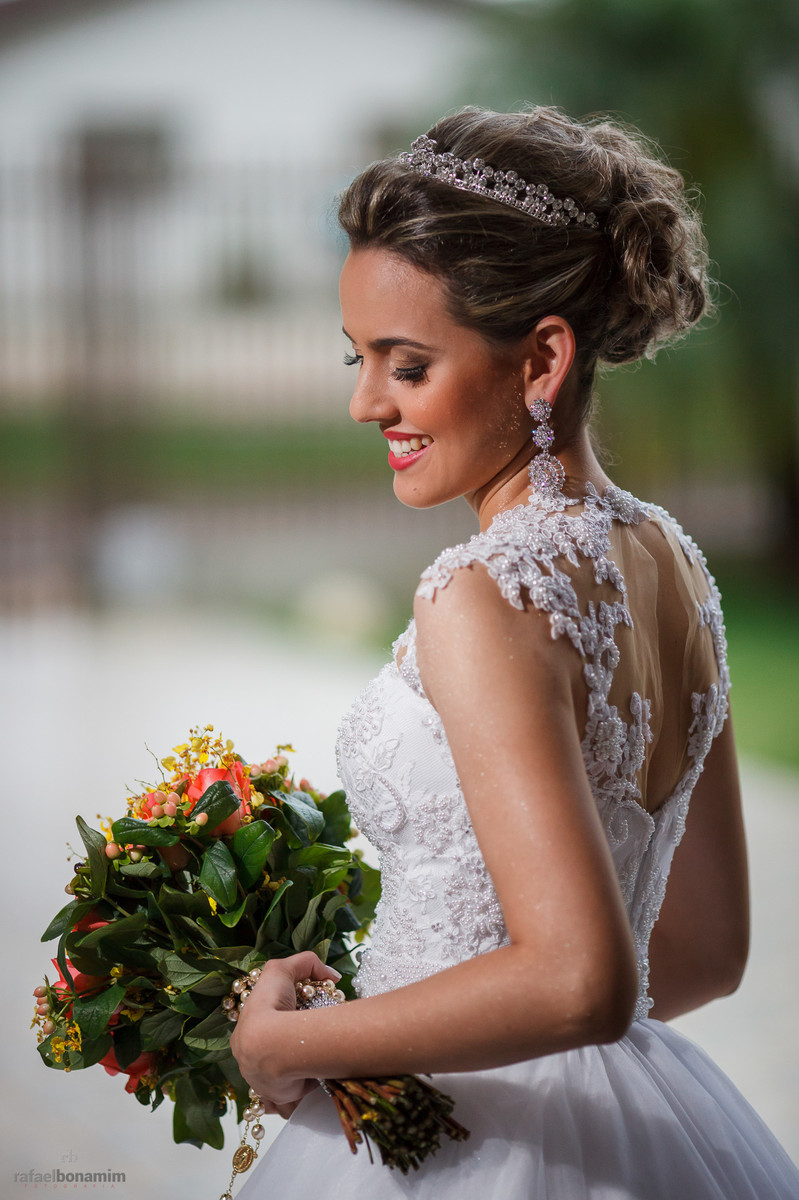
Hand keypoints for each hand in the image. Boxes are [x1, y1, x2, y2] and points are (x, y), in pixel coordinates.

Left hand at [230, 952, 340, 1117]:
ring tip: (316, 1070)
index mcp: (246, 1034)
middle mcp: (251, 1062)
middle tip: (312, 1049)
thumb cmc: (271, 1006)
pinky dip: (300, 1100)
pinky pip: (290, 1104)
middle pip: (270, 1061)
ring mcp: (265, 1084)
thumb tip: (331, 975)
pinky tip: (312, 1092)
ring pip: (281, 1083)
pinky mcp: (281, 1100)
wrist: (270, 1045)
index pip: (260, 1033)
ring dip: (295, 1079)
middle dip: (288, 1059)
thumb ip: (305, 963)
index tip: (300, 1024)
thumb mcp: (281, 970)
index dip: (279, 1028)